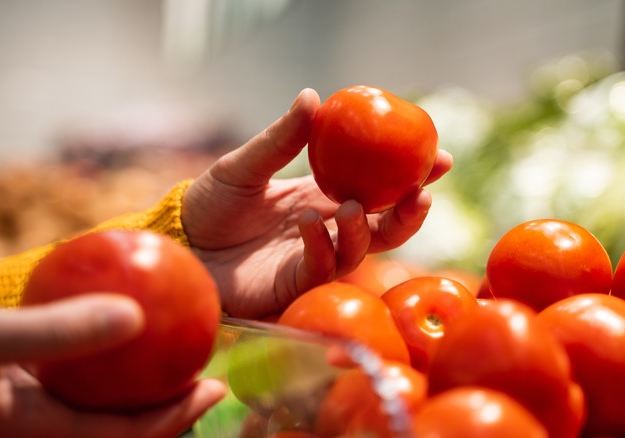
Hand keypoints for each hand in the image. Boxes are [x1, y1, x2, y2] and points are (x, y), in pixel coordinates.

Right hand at [0, 296, 224, 437]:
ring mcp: (16, 419)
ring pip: (94, 412)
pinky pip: (67, 388)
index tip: (215, 385)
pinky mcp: (4, 398)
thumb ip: (54, 332)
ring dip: (135, 390)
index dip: (176, 417)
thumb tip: (135, 316)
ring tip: (168, 354)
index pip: (123, 437)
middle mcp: (29, 434)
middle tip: (205, 370)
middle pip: (116, 431)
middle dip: (166, 409)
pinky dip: (97, 367)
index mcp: (30, 435)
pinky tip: (106, 331)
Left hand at [183, 88, 452, 318]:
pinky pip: (323, 268)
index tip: (440, 156)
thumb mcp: (245, 166)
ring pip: (361, 249)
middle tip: (422, 190)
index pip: (377, 186)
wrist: (183, 244)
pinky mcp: (295, 284)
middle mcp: (326, 227)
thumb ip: (280, 139)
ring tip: (348, 205)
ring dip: (363, 228)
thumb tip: (313, 96)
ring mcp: (313, 257)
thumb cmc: (212, 204)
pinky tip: (307, 223)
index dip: (411, 175)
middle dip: (410, 212)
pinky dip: (322, 245)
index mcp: (321, 195)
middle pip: (384, 226)